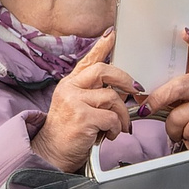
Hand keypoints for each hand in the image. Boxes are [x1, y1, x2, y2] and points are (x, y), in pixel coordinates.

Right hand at [28, 32, 137, 170]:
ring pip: (112, 98)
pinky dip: (116, 128)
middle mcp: (70, 88)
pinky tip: (110, 135)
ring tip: (119, 127)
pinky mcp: (81, 118)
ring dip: (123, 115)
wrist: (51, 154)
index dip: (102, 46)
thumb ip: (94, 94)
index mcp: (70, 84)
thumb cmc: (68, 133)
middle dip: (125, 80)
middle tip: (137, 90)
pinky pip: (111, 118)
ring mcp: (74, 102)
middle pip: (103, 71)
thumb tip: (121, 90)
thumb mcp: (77, 107)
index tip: (113, 34)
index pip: (88, 60)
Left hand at [146, 27, 188, 150]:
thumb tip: (130, 87)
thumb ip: (154, 87)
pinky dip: (183, 136)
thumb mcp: (169, 96)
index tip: (185, 32)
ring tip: (178, 127)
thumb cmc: (183, 112)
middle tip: (147, 108)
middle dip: (159, 99)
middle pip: (180, 85)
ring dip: (172, 126)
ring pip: (180, 114)